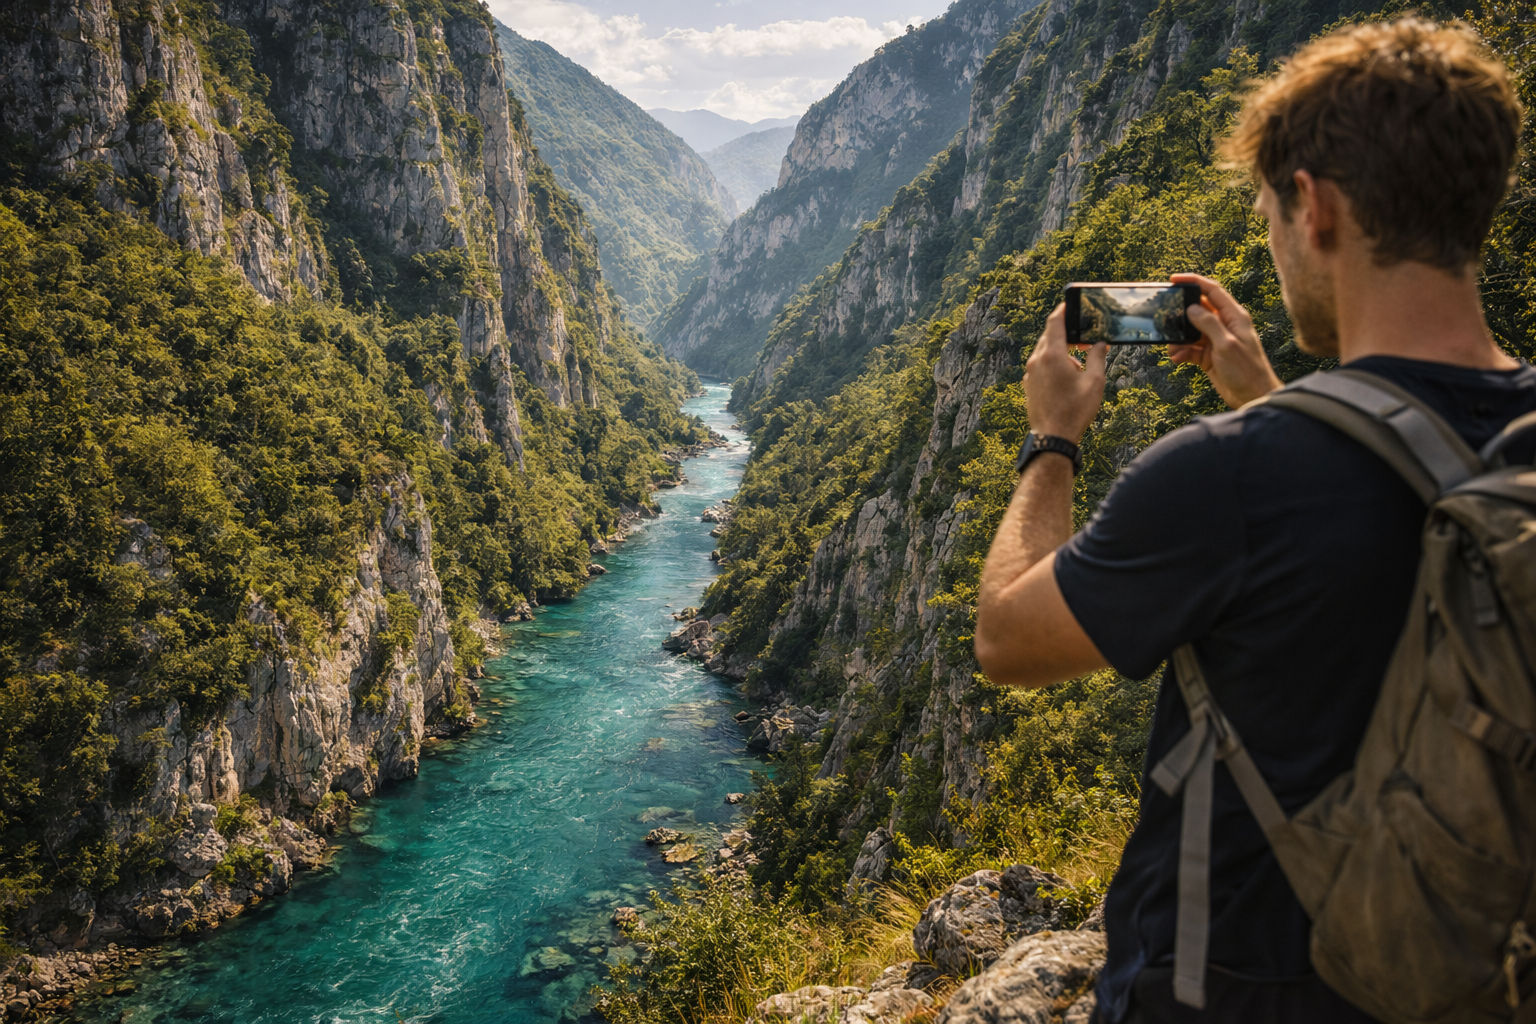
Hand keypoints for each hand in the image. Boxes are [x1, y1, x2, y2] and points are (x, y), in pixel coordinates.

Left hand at [1024, 304, 1107, 443]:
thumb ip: (1098, 357)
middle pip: (1050, 336)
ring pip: (1045, 351)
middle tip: (1083, 337)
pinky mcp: (1028, 384)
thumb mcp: (1094, 381)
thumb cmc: (1075, 410)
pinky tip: (1067, 375)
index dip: (1063, 310)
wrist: (1053, 437)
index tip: (1071, 304)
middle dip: (1066, 333)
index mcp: (1052, 355)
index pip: (1055, 323)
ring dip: (1061, 350)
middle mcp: (1037, 360)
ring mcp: (1030, 373)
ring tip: (1079, 362)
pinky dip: (1053, 363)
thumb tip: (1100, 344)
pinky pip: (1040, 365)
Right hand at [1167, 273, 1281, 407]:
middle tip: (1165, 318)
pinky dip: (1182, 352)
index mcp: (1234, 317)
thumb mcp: (1226, 345)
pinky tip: (1178, 359)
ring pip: (1191, 331)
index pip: (1213, 291)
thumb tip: (1192, 308)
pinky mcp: (1209, 356)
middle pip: (1198, 311)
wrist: (1252, 397)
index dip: (1194, 282)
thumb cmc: (1246, 370)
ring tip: (1173, 348)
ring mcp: (1216, 341)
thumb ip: (1209, 324)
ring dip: (1179, 339)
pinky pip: (1190, 348)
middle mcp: (1225, 325)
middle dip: (1181, 315)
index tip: (1174, 279)